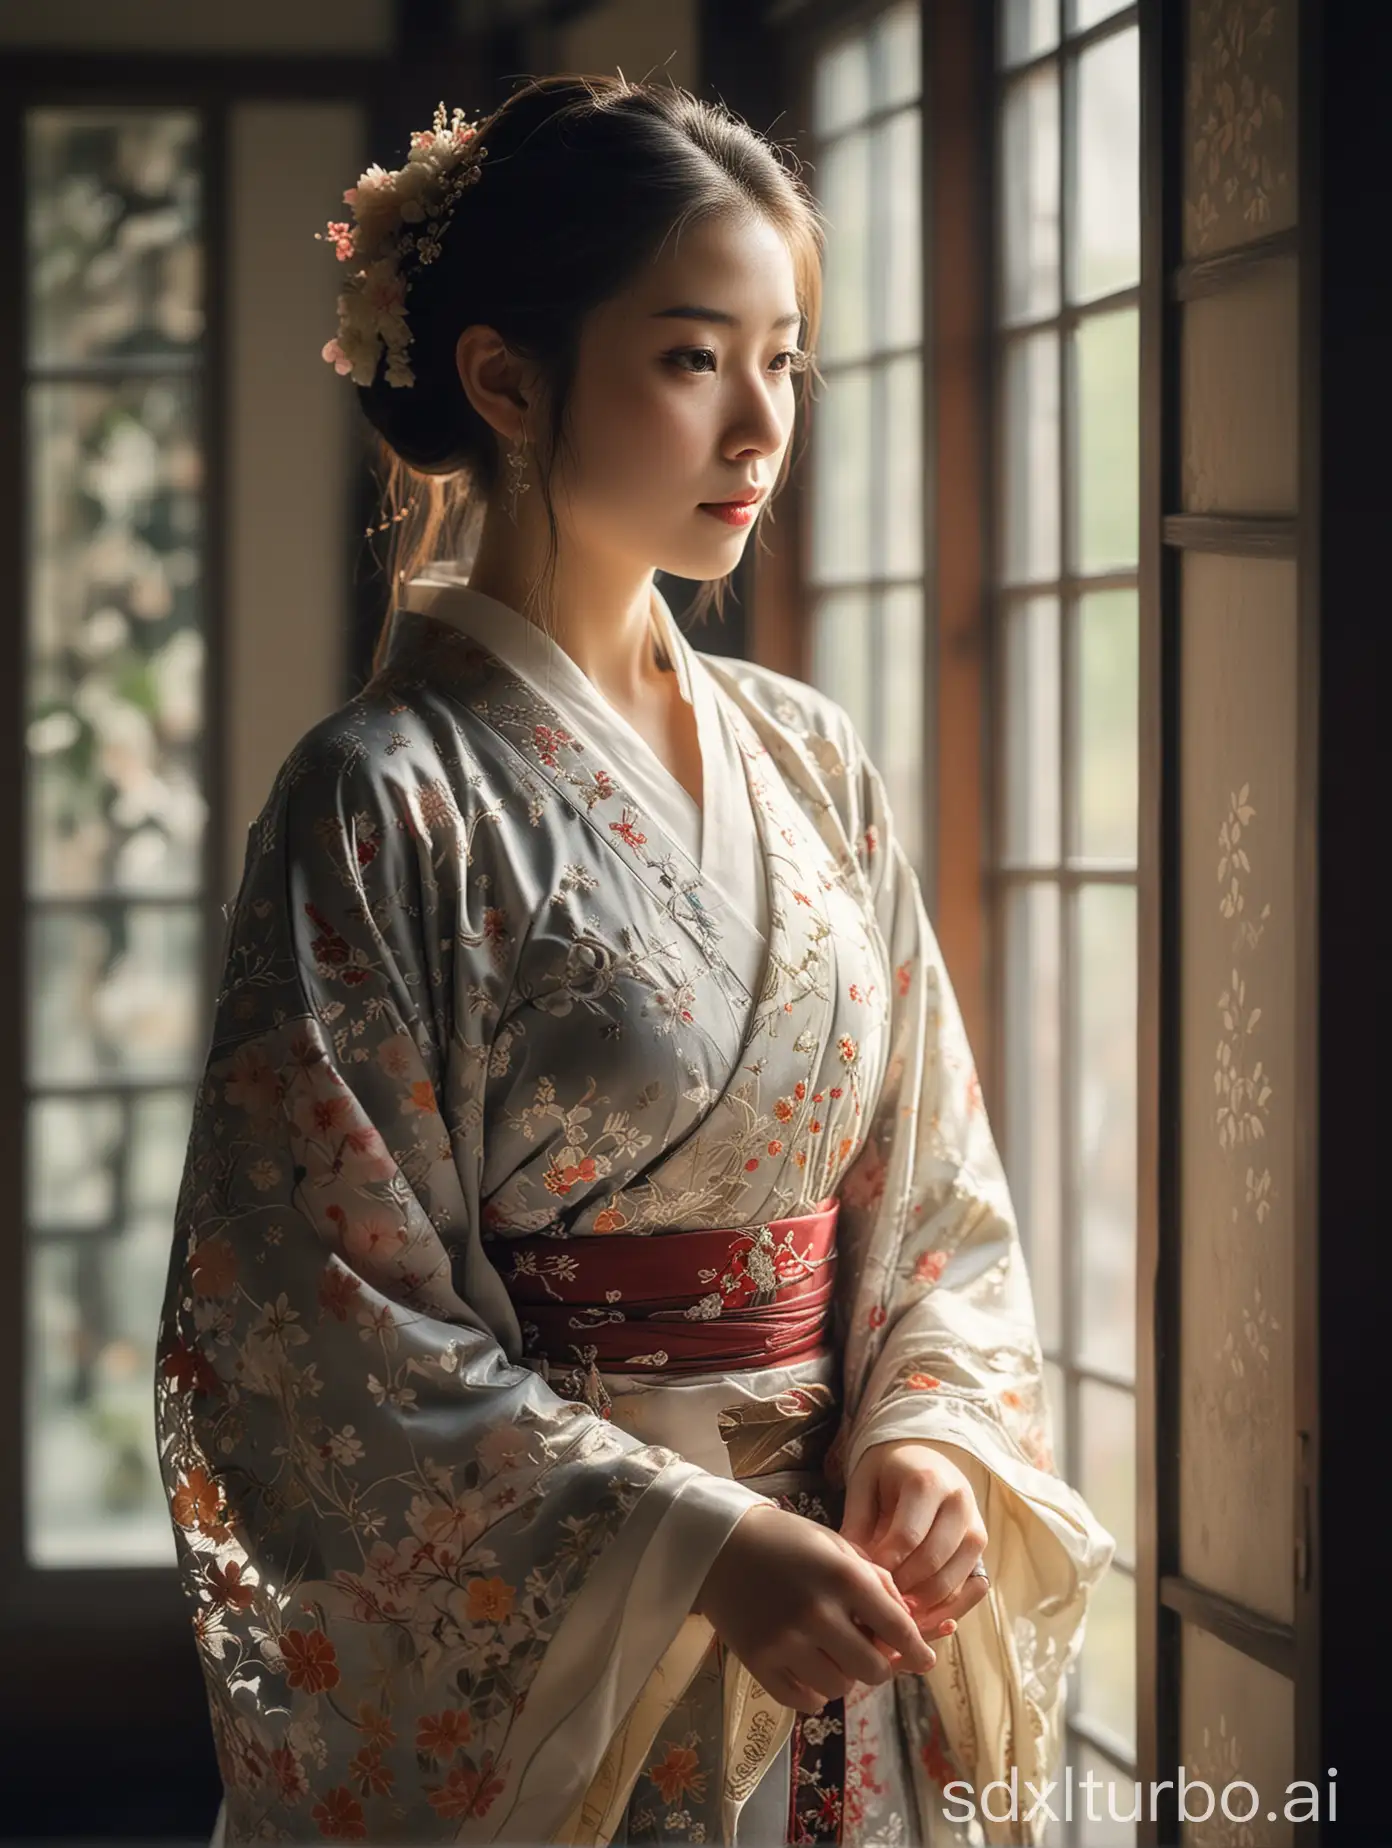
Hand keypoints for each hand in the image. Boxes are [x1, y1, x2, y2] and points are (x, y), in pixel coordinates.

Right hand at [693, 1501, 937, 1713]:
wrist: (719, 1545)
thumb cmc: (786, 1540)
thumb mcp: (836, 1546)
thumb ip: (875, 1581)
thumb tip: (908, 1624)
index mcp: (842, 1577)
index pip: (897, 1629)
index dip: (918, 1649)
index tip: (925, 1660)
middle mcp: (817, 1613)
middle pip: (873, 1671)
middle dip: (880, 1666)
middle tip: (870, 1654)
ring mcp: (786, 1642)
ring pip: (840, 1689)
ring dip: (844, 1677)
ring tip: (832, 1654)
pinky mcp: (759, 1663)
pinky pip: (804, 1701)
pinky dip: (813, 1692)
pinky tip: (809, 1668)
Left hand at [840, 1439, 990, 1634]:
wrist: (922, 1455)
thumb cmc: (887, 1472)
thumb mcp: (864, 1485)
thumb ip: (856, 1523)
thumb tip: (853, 1570)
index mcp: (927, 1481)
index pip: (908, 1536)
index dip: (885, 1564)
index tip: (867, 1577)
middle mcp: (959, 1502)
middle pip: (933, 1560)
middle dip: (903, 1586)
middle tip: (879, 1598)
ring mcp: (975, 1525)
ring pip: (955, 1579)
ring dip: (925, 1602)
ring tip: (897, 1606)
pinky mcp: (980, 1546)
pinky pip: (970, 1587)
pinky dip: (946, 1605)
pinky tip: (921, 1610)